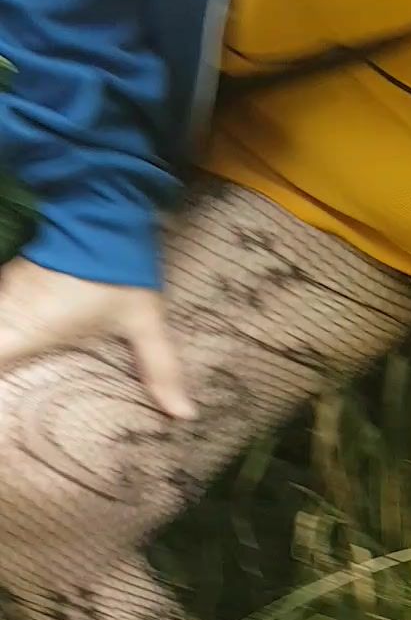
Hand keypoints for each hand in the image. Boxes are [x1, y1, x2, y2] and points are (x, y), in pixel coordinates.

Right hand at [0, 258, 194, 419]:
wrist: (100, 205)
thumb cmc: (119, 268)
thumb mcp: (143, 320)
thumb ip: (159, 367)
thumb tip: (183, 414)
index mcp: (32, 328)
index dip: (0, 383)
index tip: (10, 401)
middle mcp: (10, 309)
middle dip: (5, 361)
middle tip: (16, 383)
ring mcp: (7, 288)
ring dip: (7, 337)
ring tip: (20, 362)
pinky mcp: (11, 272)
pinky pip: (0, 303)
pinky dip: (7, 320)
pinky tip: (19, 328)